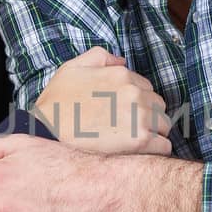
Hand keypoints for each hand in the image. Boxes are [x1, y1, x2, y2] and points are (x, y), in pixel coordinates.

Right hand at [33, 46, 171, 155]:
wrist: (46, 134)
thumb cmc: (55, 104)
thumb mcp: (72, 68)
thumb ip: (99, 57)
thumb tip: (121, 61)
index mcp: (122, 75)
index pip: (147, 89)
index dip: (138, 103)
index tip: (124, 114)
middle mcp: (135, 93)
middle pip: (159, 107)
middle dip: (148, 118)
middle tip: (128, 130)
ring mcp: (140, 116)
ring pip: (165, 126)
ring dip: (154, 134)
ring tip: (133, 143)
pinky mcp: (141, 141)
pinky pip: (164, 146)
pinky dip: (156, 152)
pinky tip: (139, 154)